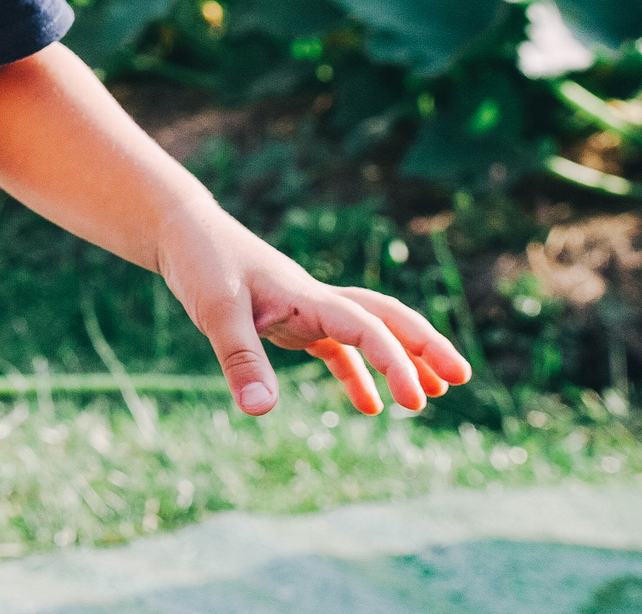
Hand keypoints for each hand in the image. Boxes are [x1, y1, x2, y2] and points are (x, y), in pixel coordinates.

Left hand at [153, 201, 472, 415]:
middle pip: (386, 318)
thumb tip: (261, 410)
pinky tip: (369, 407)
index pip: (366, 327)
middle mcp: (316, 300)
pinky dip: (356, 373)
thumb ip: (240, 359)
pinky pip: (335, 348)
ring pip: (368, 332)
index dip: (397, 362)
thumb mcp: (216, 312)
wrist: (180, 230)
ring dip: (400, 359)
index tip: (416, 401)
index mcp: (308, 295)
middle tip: (461, 378)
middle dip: (425, 346)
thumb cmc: (200, 262)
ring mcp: (305, 309)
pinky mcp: (288, 319)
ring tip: (433, 395)